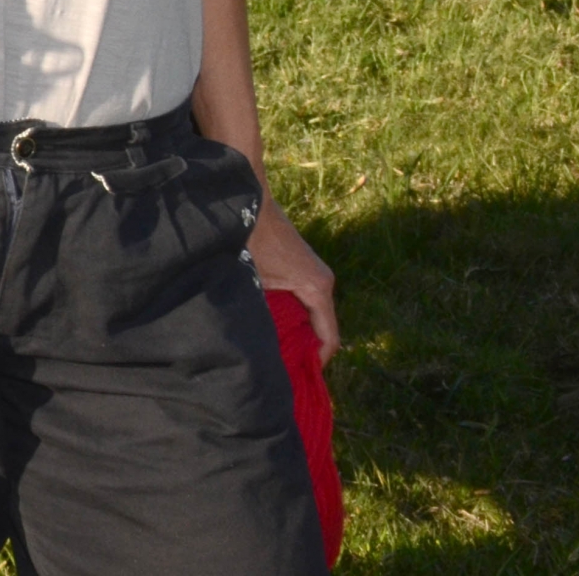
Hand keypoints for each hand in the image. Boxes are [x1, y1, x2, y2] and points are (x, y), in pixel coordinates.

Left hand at [251, 196, 339, 356]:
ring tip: (277, 353)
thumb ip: (263, 314)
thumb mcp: (253, 282)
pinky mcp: (303, 268)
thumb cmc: (250, 240)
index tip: (299, 379)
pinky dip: (294, 317)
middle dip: (305, 350)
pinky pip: (305, 301)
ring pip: (313, 315)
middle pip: (322, 328)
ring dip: (298, 333)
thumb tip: (258, 346)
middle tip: (283, 370)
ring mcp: (315, 274)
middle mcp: (323, 282)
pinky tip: (273, 327)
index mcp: (317, 288)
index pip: (329, 338)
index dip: (316, 362)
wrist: (249, 200)